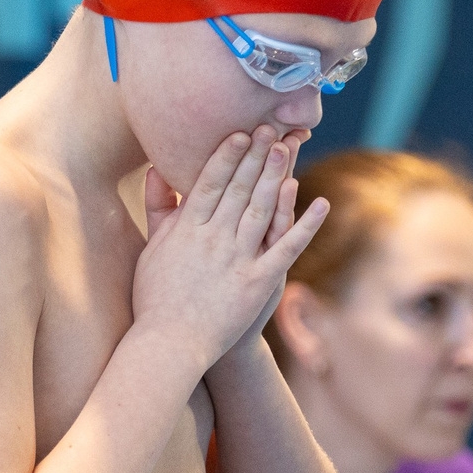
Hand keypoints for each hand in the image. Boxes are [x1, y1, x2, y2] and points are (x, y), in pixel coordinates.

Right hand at [133, 125, 328, 371]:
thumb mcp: (150, 248)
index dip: (227, 156)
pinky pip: (286, 248)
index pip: (209, 182)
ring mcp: (237, 260)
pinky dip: (305, 225)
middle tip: (271, 128)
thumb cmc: (154, 298)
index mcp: (186, 229)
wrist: (169, 344)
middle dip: (256, 156)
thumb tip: (157, 170)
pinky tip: (321, 204)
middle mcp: (213, 239)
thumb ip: (158, 208)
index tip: (240, 133)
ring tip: (287, 149)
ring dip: (276, 177)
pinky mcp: (258, 282)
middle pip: (239, 189)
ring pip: (261, 210)